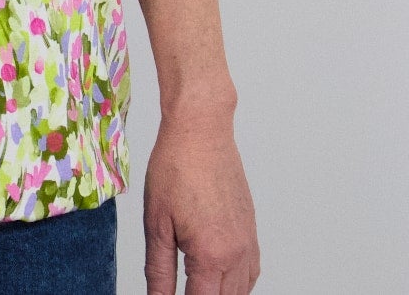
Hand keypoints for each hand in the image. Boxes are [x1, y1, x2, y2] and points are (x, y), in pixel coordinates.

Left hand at [141, 113, 259, 293]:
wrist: (201, 130)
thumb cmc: (175, 167)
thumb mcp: (156, 223)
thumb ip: (158, 270)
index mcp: (211, 255)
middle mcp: (236, 254)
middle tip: (181, 289)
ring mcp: (248, 243)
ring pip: (241, 292)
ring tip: (196, 286)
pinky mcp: (251, 230)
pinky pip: (251, 273)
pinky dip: (237, 284)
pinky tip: (218, 279)